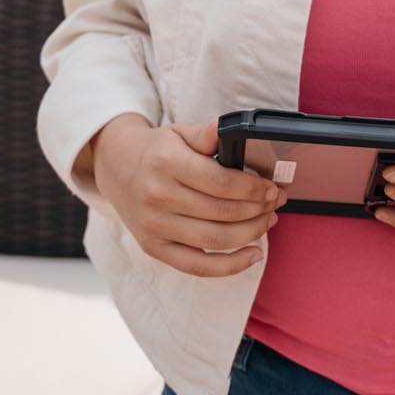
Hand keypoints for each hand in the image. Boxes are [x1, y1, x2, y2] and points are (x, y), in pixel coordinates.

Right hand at [89, 115, 281, 276]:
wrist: (117, 168)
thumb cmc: (157, 150)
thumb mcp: (180, 133)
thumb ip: (206, 134)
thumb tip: (226, 127)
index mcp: (166, 164)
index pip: (220, 183)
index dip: (253, 189)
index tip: (272, 188)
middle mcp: (157, 197)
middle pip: (222, 213)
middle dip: (258, 210)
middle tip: (276, 203)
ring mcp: (154, 227)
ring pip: (215, 239)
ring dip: (251, 233)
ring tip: (268, 221)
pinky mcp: (154, 248)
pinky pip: (198, 266)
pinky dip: (230, 266)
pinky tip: (254, 255)